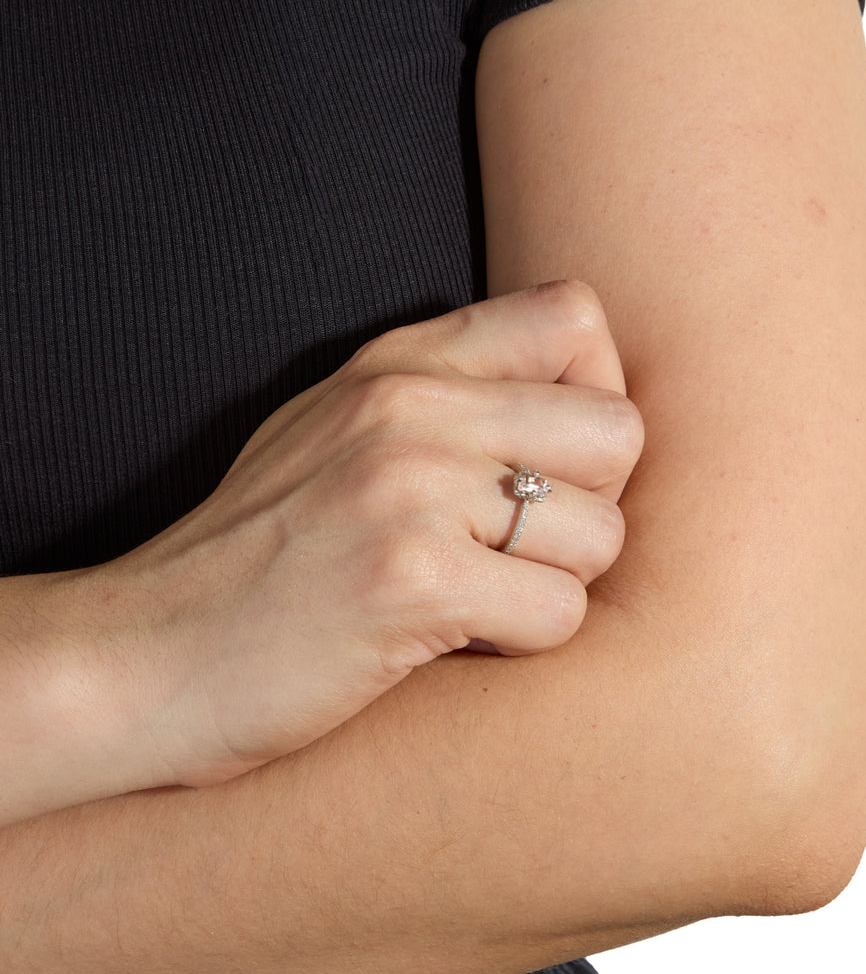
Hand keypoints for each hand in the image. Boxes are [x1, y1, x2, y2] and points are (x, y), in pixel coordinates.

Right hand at [92, 280, 642, 791]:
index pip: (574, 318)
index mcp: (398, 363)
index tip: (546, 461)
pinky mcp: (412, 579)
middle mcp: (410, 406)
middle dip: (590, 504)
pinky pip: (560, 613)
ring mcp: (410, 487)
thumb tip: (578, 395)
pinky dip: (521, 645)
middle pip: (617, 429)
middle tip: (520, 547)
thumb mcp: (335, 431)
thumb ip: (443, 396)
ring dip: (552, 586)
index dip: (591, 395)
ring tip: (473, 601)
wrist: (140, 656)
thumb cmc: (252, 557)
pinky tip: (450, 641)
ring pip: (601, 533)